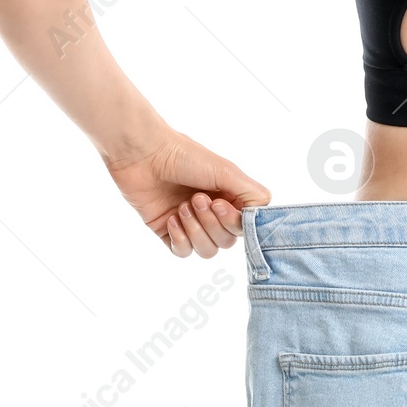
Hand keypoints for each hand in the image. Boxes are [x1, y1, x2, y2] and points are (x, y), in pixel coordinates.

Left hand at [105, 131, 271, 258]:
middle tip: (196, 198)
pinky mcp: (168, 231)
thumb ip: (251, 194)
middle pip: (226, 241)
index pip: (245, 226)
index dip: (233, 223)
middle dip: (211, 224)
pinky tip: (171, 218)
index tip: (219, 204)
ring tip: (182, 206)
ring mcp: (191, 223)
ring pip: (207, 250)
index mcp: (230, 197)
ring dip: (196, 231)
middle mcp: (213, 212)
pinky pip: (183, 252)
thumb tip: (264, 216)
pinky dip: (180, 238)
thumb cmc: (184, 156)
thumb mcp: (226, 171)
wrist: (142, 154)